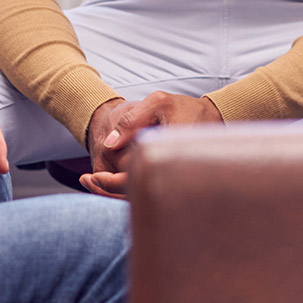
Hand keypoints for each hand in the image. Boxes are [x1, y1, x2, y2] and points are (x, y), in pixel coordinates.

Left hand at [81, 92, 222, 198]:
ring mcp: (176, 183)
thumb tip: (108, 144)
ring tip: (93, 182)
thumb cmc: (185, 108)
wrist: (216, 118)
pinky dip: (129, 190)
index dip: (111, 183)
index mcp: (168, 155)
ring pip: (143, 198)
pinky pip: (150, 193)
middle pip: (138, 196)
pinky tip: (111, 181)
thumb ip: (132, 120)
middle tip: (87, 181)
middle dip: (109, 193)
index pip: (136, 180)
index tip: (94, 177)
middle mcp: (174, 175)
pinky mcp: (175, 184)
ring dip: (117, 194)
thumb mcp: (158, 103)